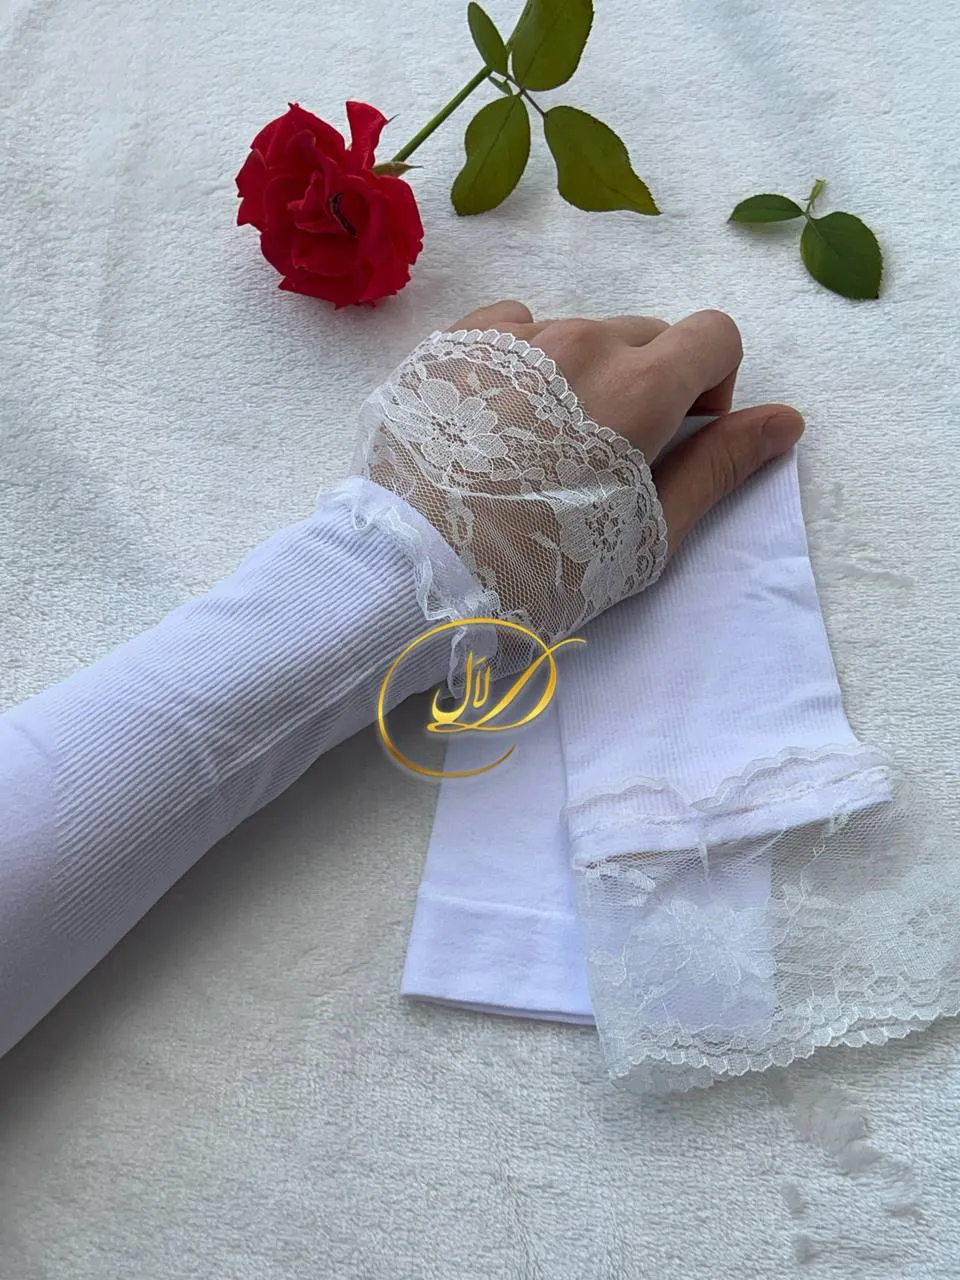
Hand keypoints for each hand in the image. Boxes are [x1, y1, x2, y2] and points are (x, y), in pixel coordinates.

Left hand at [352, 299, 805, 669]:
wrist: (413, 572)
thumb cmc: (539, 569)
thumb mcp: (647, 533)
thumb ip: (719, 466)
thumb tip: (787, 419)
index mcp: (639, 385)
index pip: (716, 334)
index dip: (714, 384)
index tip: (681, 435)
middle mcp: (580, 339)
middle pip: (645, 335)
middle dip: (647, 385)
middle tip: (604, 459)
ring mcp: (511, 334)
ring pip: (579, 332)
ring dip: (582, 376)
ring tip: (539, 449)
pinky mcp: (453, 341)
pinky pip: (514, 327)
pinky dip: (524, 361)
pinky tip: (497, 420)